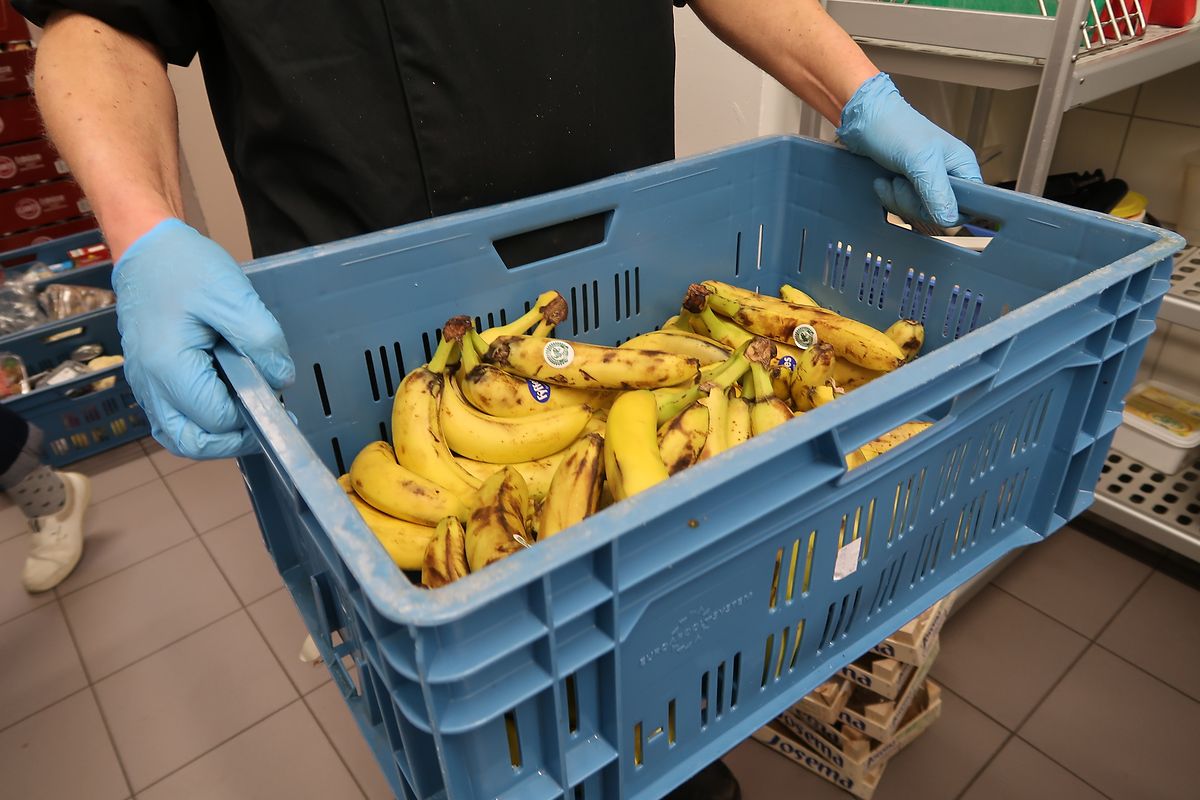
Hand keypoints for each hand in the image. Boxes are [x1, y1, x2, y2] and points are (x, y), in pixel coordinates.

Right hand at [113, 219, 293, 458]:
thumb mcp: (233, 296)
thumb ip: (261, 340)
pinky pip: (174, 417)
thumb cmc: (185, 267)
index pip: (217, 420)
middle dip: (234, 440)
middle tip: (265, 415)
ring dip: (216, 434)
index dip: (252, 414)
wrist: (147, 247)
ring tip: (247, 407)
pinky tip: (226, 397)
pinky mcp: (149, 380)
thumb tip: (281, 380)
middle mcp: (150, 385)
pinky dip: (200, 420)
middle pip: (192, 443)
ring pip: (181, 436)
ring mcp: (145, 385)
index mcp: (169, 367)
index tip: (275, 393)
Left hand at [837, 73, 981, 227]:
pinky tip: (882, 181)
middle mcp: (948, 175)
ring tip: (891, 179)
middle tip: (902, 183)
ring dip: (898, 199)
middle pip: (939, 212)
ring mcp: (927, 181)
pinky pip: (902, 206)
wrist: (865, 120)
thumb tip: (950, 219)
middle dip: (914, 203)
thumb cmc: (896, 129)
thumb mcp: (920, 161)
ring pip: (919, 212)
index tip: (928, 203)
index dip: (949, 211)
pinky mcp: (908, 185)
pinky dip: (889, 197)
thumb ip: (937, 191)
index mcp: (962, 166)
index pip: (970, 204)